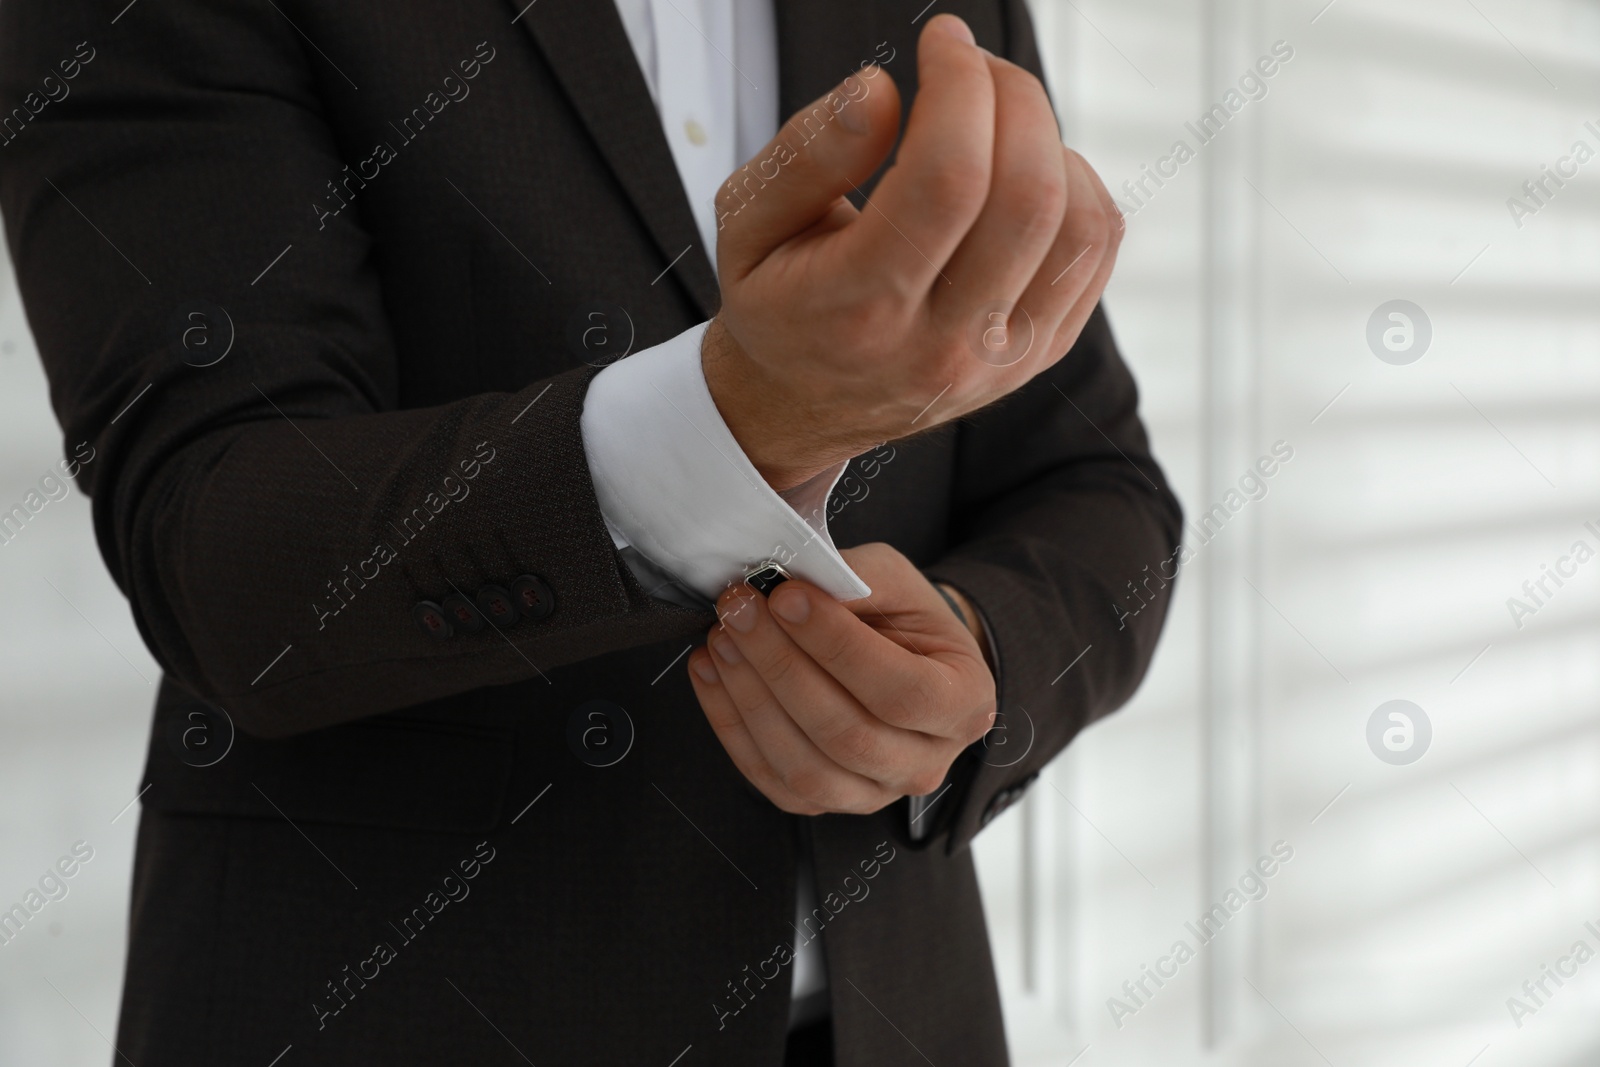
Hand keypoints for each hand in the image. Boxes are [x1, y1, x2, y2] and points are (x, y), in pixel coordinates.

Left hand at [686, 543, 996, 815]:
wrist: (903, 657)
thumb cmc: (905, 619)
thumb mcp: (895, 581)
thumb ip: (852, 581)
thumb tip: (790, 589)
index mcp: (965, 704)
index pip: (901, 691)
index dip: (836, 646)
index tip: (786, 596)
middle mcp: (927, 763)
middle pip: (847, 734)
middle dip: (781, 666)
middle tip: (739, 610)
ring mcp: (876, 793)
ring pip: (806, 768)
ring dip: (751, 700)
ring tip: (723, 639)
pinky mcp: (826, 801)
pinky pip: (771, 779)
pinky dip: (732, 726)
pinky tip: (713, 673)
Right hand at [704, 14, 1122, 490]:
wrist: (798, 405)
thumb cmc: (775, 299)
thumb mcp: (747, 223)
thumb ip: (805, 154)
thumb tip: (881, 91)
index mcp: (859, 311)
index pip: (947, 180)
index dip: (959, 87)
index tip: (942, 42)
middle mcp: (940, 347)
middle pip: (1027, 198)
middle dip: (1012, 99)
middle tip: (972, 68)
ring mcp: (999, 361)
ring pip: (1079, 225)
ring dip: (1050, 142)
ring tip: (996, 122)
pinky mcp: (1038, 356)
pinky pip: (1096, 250)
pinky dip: (1076, 185)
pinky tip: (1023, 169)